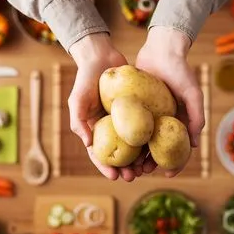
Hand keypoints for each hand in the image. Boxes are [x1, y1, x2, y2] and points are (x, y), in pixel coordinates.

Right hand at [69, 33, 143, 181]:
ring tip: (146, 168)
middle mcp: (110, 128)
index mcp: (95, 129)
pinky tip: (156, 148)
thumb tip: (89, 145)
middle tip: (133, 177)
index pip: (98, 154)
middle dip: (124, 168)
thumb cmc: (86, 79)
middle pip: (118, 154)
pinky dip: (149, 139)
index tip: (114, 177)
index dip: (105, 167)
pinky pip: (144, 128)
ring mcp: (124, 120)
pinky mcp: (137, 110)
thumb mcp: (77, 100)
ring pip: (133, 145)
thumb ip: (78, 122)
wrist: (102, 56)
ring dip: (138, 159)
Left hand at [136, 26, 204, 176]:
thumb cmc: (180, 71)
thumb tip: (194, 144)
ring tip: (128, 165)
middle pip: (156, 149)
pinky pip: (129, 126)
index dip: (175, 163)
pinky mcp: (135, 108)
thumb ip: (197, 116)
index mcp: (178, 122)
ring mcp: (149, 115)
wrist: (161, 50)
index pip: (178, 149)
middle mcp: (163, 121)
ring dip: (135, 155)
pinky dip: (125, 138)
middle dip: (149, 164)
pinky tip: (117, 147)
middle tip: (140, 172)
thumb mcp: (193, 93)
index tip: (167, 174)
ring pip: (141, 141)